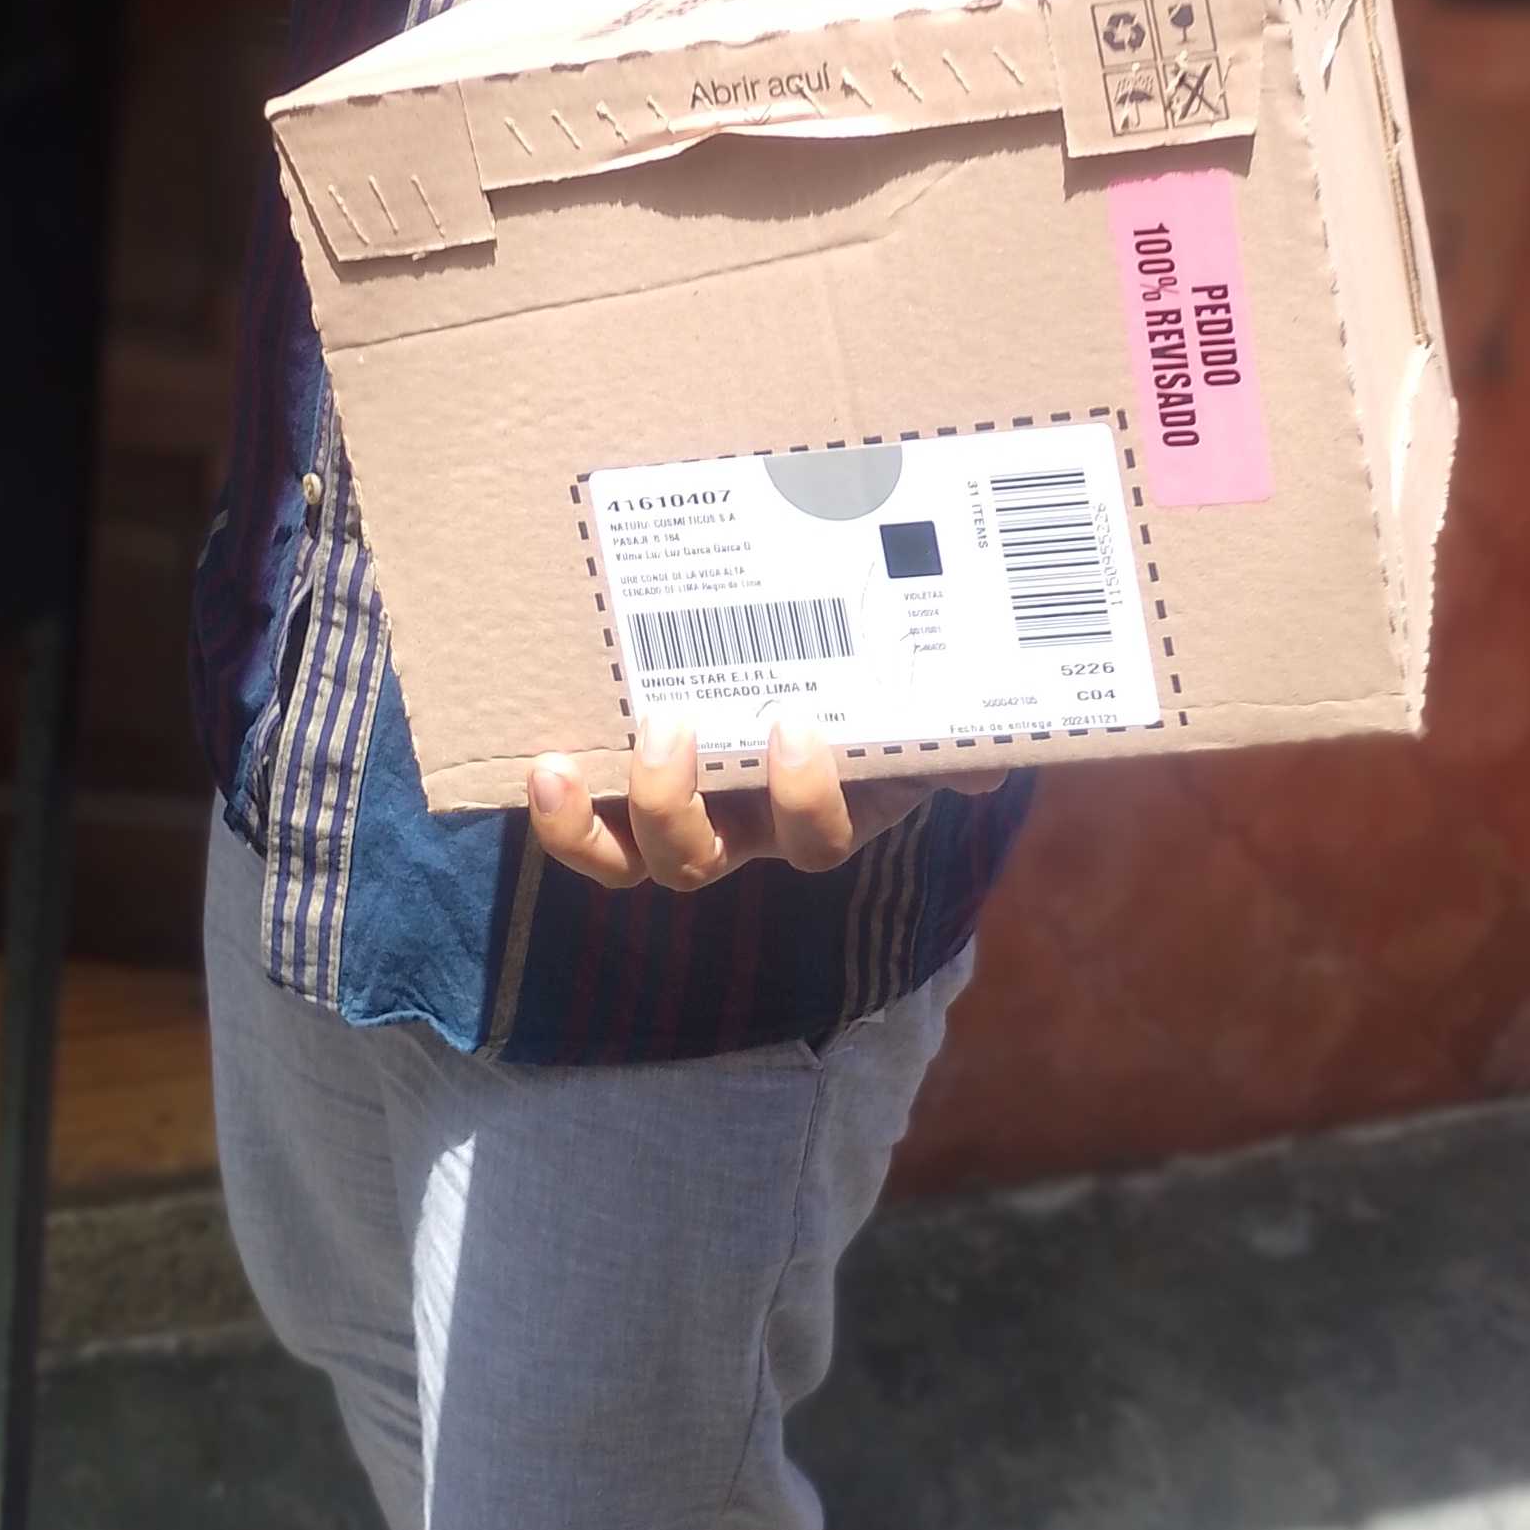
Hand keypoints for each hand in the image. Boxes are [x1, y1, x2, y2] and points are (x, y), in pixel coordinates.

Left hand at [528, 716, 1010, 893]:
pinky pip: (589, 835)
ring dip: (604, 820)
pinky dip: (564, 818)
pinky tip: (542, 769)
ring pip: (637, 861)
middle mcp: (743, 830)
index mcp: (818, 808)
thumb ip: (950, 738)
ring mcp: (679, 819)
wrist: (803, 668)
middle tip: (673, 722)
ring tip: (573, 764)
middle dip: (680, 804)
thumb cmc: (865, 693)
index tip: (794, 725)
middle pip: (703, 862)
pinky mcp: (622, 797)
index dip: (804, 798)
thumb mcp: (910, 713)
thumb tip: (988, 765)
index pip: (816, 839)